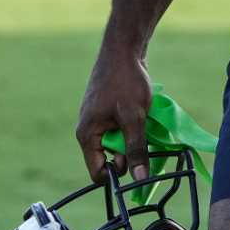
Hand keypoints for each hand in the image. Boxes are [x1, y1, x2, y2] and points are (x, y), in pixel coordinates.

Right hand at [76, 44, 152, 182]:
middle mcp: (88, 131)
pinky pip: (119, 131)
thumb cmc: (125, 82)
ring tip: (142, 121)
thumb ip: (136, 149)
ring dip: (132, 139)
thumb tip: (140, 179)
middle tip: (142, 136)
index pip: (97, 173)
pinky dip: (132, 128)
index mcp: (87, 135)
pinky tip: (140, 114)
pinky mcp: (106, 113)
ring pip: (117, 144)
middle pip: (109, 159)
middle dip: (128, 153)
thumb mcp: (134, 118)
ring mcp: (97, 121)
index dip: (116, 175)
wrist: (123, 50)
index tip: (136, 164)